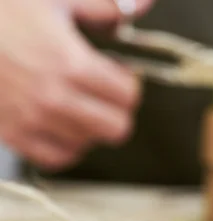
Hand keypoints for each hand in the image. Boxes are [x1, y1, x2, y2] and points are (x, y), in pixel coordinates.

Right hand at [0, 0, 152, 170]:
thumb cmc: (1, 10)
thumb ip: (106, 5)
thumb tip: (143, 4)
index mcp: (71, 64)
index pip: (128, 96)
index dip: (128, 83)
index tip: (116, 74)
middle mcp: (55, 98)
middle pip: (116, 128)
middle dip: (116, 110)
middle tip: (103, 94)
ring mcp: (33, 120)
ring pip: (88, 144)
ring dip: (89, 127)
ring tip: (76, 104)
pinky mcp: (12, 134)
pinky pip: (57, 158)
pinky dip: (65, 146)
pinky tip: (60, 125)